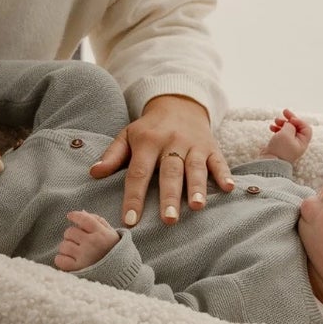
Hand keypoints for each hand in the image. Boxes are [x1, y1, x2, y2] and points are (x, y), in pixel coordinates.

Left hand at [55, 210, 121, 271]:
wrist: (121, 276)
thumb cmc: (115, 252)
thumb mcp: (112, 234)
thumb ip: (98, 221)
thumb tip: (81, 212)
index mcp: (102, 234)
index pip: (84, 219)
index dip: (75, 215)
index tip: (70, 216)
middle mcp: (92, 244)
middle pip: (70, 232)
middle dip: (72, 234)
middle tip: (78, 240)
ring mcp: (84, 257)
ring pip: (64, 245)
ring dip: (67, 247)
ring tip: (76, 252)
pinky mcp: (78, 270)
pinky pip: (60, 260)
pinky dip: (61, 259)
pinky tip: (70, 260)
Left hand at [89, 93, 234, 226]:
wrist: (178, 103)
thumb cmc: (149, 129)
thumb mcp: (127, 135)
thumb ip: (113, 155)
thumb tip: (94, 173)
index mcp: (147, 141)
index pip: (138, 172)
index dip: (134, 197)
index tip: (130, 220)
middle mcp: (171, 142)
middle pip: (170, 172)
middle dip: (170, 197)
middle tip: (168, 221)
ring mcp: (194, 144)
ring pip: (195, 167)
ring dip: (197, 187)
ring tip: (197, 207)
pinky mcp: (211, 146)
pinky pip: (219, 160)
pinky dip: (224, 173)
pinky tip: (228, 188)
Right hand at [258, 108, 311, 164]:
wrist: (269, 162)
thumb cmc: (280, 149)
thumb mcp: (286, 134)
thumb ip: (290, 126)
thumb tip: (289, 124)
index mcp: (302, 142)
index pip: (306, 127)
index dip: (299, 120)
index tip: (290, 119)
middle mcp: (297, 143)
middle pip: (296, 127)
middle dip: (289, 119)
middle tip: (283, 112)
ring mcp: (289, 144)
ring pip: (288, 129)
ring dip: (282, 123)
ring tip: (275, 121)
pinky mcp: (281, 145)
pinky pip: (281, 134)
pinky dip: (277, 129)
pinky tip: (271, 127)